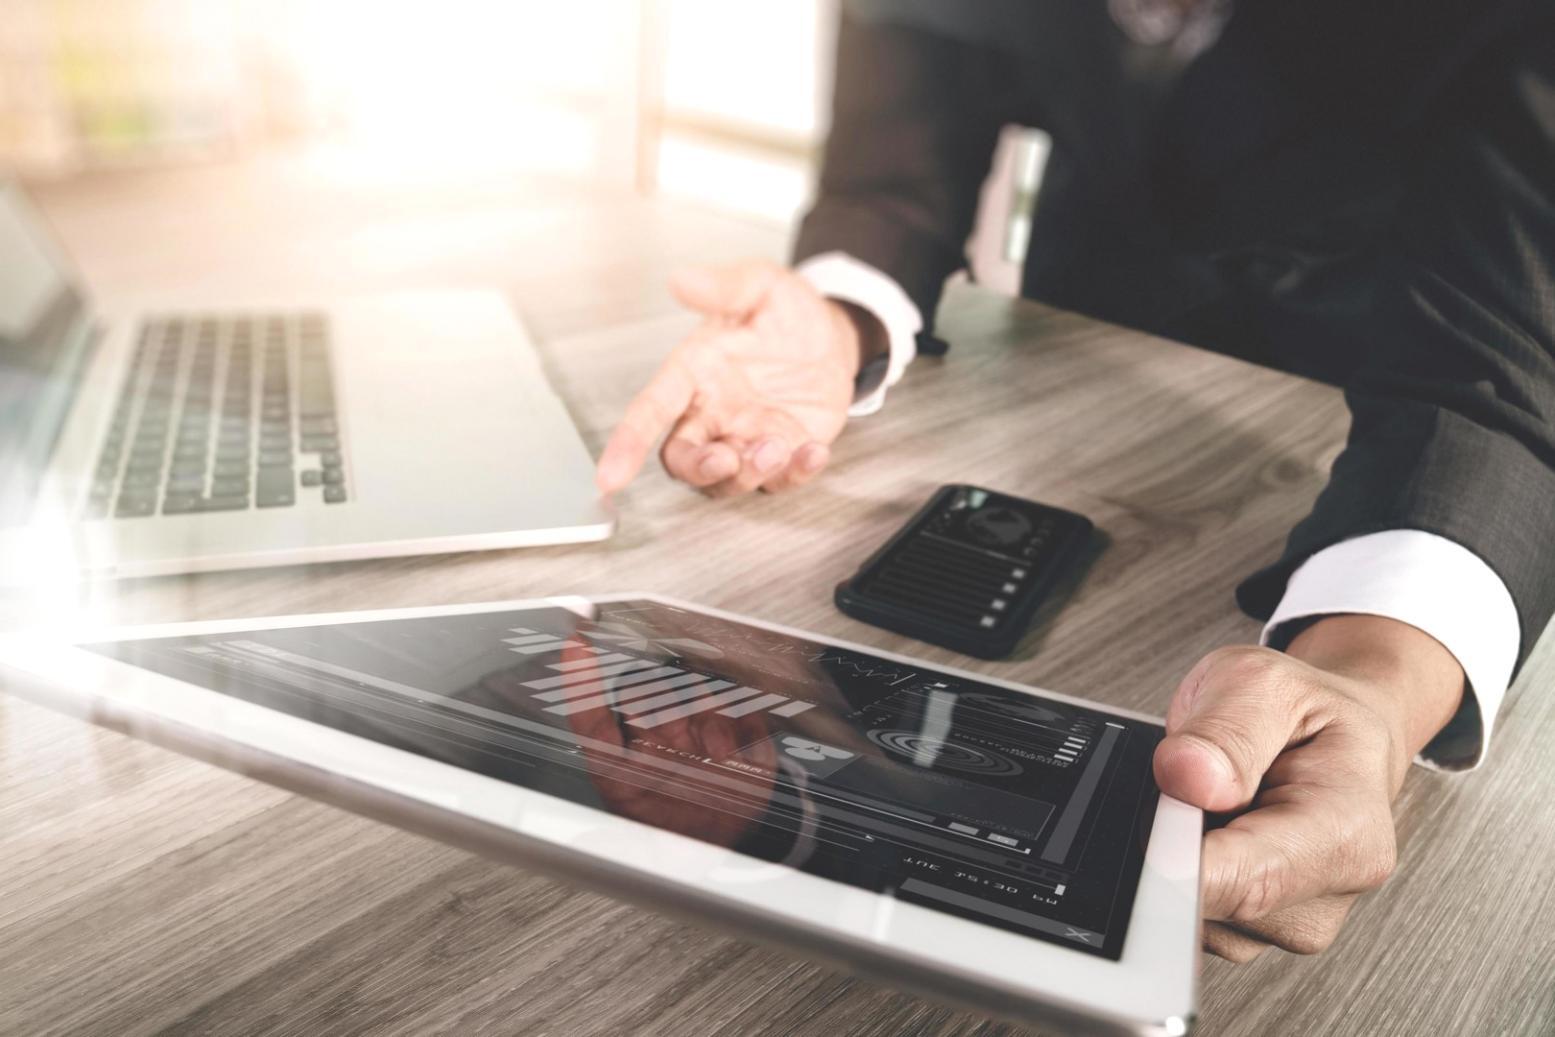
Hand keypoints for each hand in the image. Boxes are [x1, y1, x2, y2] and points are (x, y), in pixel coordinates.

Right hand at [595, 260, 879, 496]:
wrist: (831, 332)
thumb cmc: (784, 312)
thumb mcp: (760, 286)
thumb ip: (723, 287)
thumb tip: (681, 279)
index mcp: (694, 373)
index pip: (650, 412)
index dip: (627, 444)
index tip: (609, 478)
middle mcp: (714, 413)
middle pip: (683, 460)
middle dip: (697, 469)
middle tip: (723, 460)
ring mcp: (748, 438)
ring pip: (728, 479)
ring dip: (748, 474)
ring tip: (776, 447)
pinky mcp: (785, 452)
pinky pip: (782, 479)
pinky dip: (796, 473)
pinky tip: (813, 452)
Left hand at [1153, 615, 1464, 960]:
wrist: (1334, 737)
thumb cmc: (1306, 712)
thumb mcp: (1262, 682)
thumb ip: (1223, 729)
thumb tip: (1185, 778)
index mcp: (1345, 831)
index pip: (1245, 882)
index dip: (1176, 867)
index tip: (1145, 843)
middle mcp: (1325, 892)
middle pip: (1205, 901)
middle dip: (1171, 843)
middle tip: (1190, 786)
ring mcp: (1287, 922)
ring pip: (1186, 913)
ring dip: (1174, 856)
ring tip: (1210, 804)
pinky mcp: (1252, 932)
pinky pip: (1184, 915)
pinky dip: (1177, 872)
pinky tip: (1205, 833)